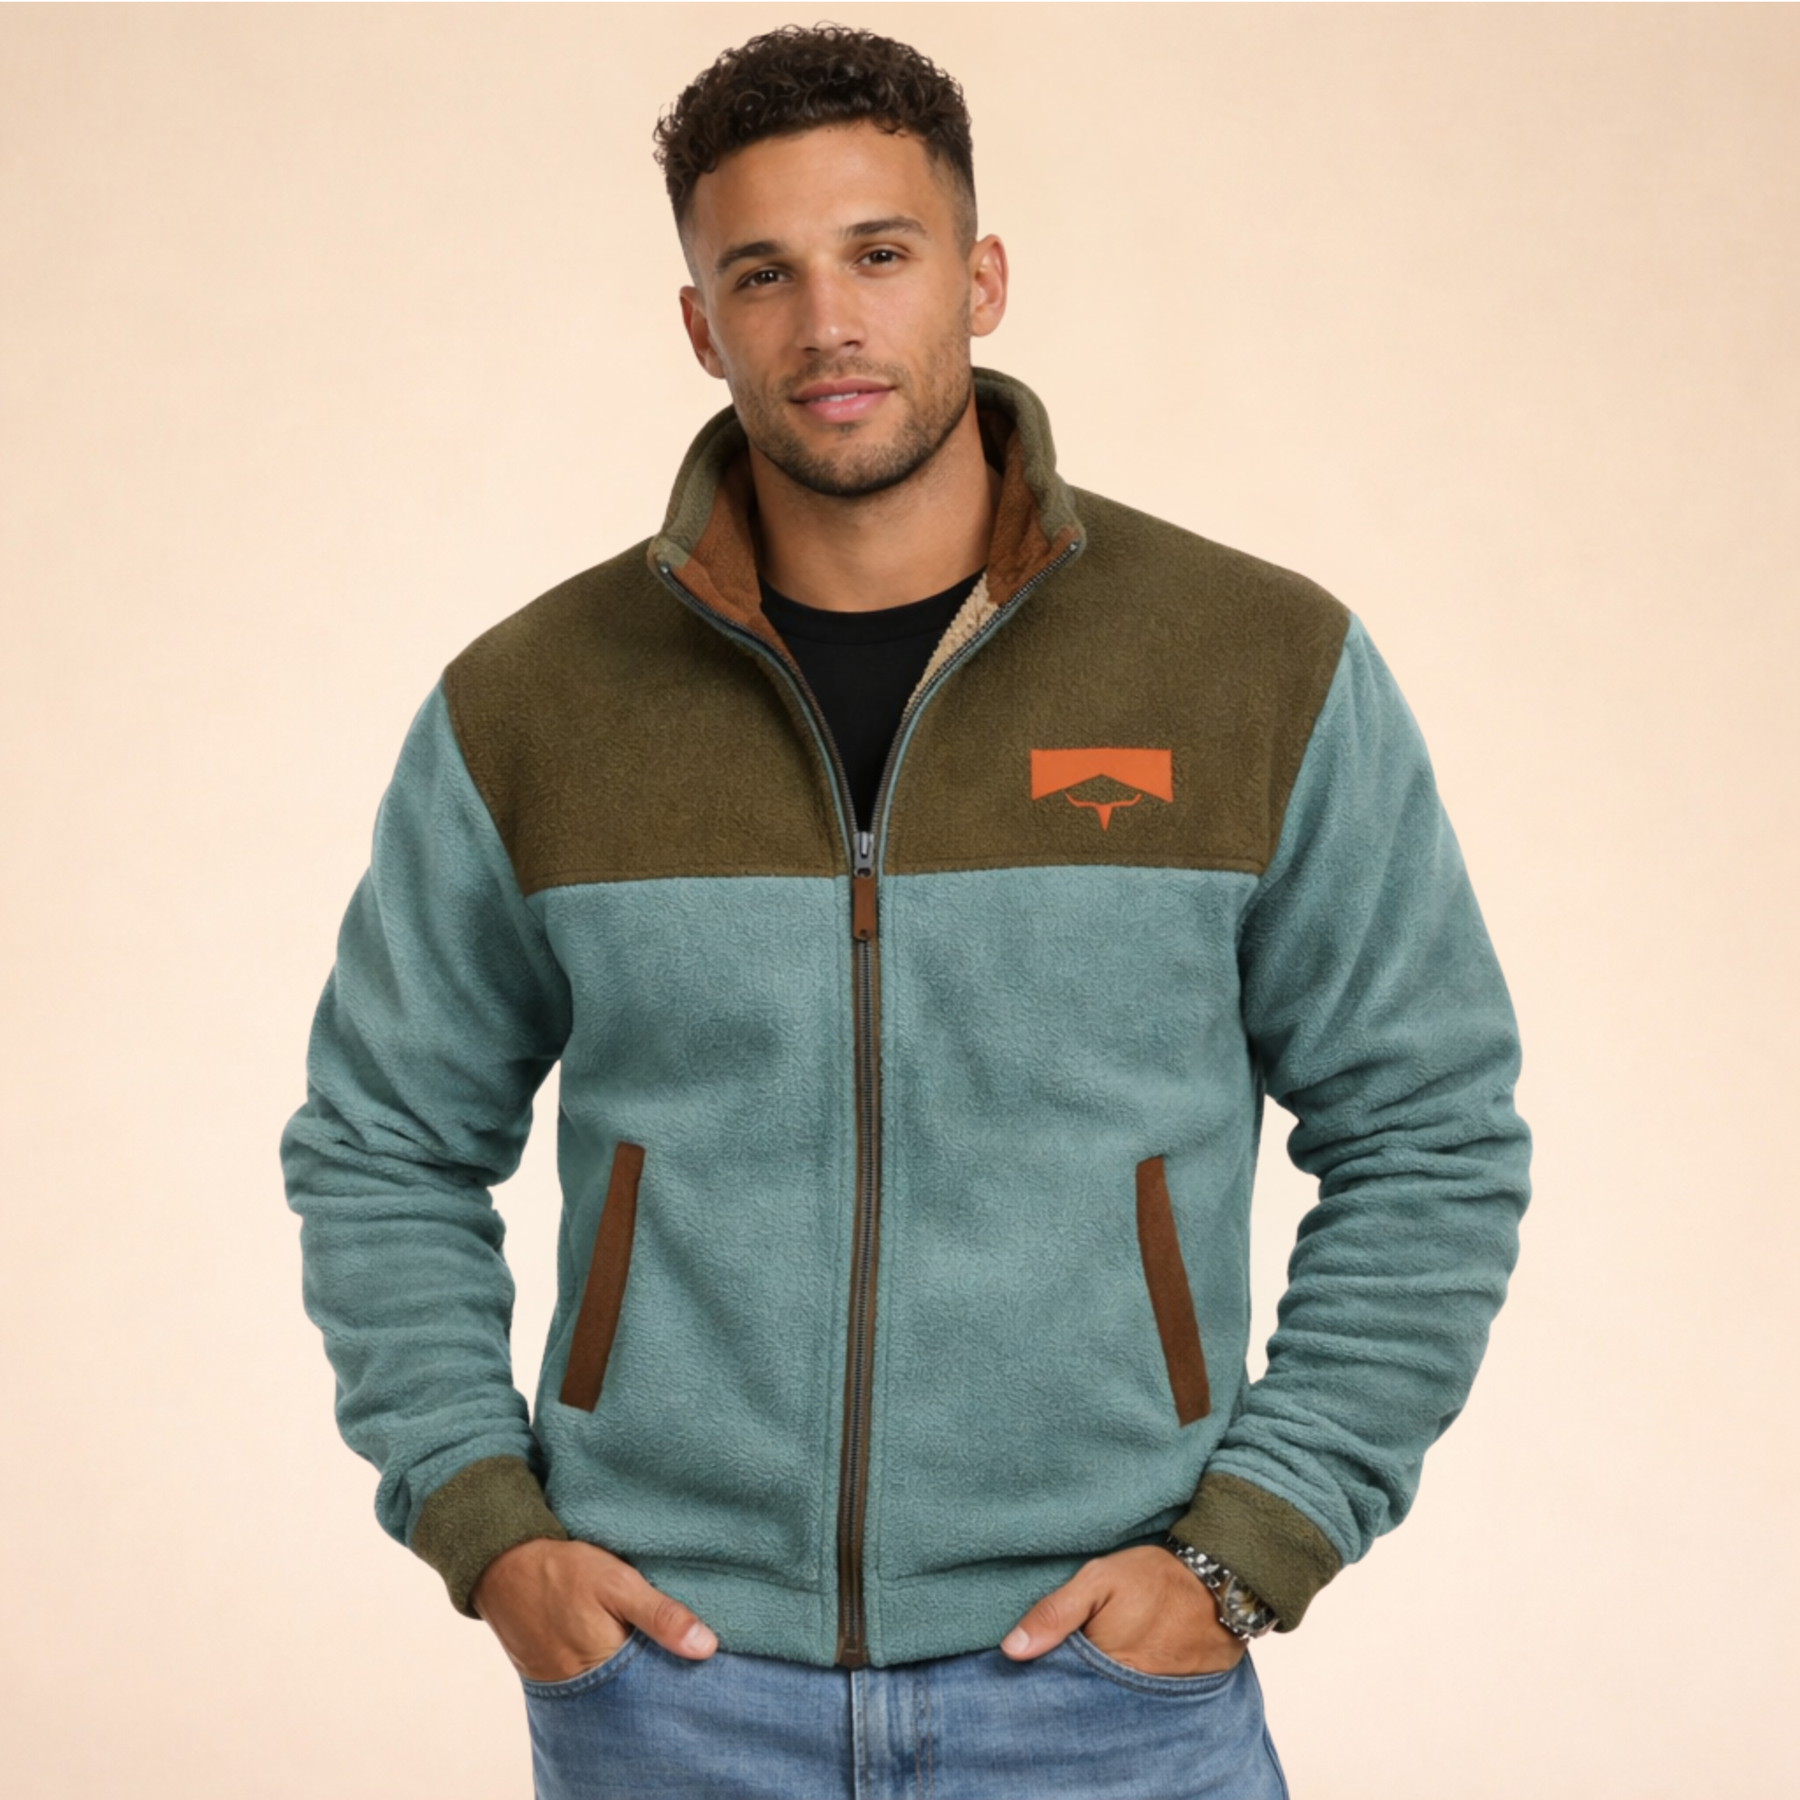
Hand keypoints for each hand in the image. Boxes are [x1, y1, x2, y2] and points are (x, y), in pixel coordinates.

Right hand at [471, 1537, 717, 1681]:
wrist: (503, 1564)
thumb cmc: (562, 1571)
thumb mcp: (619, 1584)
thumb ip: (661, 1616)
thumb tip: (706, 1648)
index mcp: (604, 1669)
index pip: (655, 1686)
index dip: (678, 1668)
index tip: (702, 1652)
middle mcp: (583, 1687)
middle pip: (635, 1688)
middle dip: (657, 1669)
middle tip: (679, 1642)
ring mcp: (565, 1684)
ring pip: (614, 1684)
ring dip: (633, 1665)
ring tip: (648, 1637)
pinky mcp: (554, 1673)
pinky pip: (592, 1676)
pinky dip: (609, 1663)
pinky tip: (621, 1640)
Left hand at [1000, 1543, 1244, 1675]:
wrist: (1224, 1583)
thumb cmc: (1155, 1577)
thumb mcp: (1097, 1581)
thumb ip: (1055, 1614)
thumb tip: (1012, 1650)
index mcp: (1102, 1664)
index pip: (1059, 1684)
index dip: (1046, 1673)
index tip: (1033, 1662)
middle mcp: (1126, 1692)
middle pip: (1084, 1696)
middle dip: (1072, 1681)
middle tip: (1072, 1652)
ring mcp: (1151, 1697)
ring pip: (1110, 1699)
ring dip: (1100, 1684)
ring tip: (1100, 1655)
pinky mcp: (1172, 1696)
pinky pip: (1140, 1700)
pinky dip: (1128, 1687)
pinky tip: (1124, 1665)